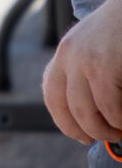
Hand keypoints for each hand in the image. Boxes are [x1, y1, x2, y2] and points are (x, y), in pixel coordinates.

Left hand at [46, 0, 121, 143]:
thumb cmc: (121, 30)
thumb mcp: (95, 48)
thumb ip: (87, 73)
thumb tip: (90, 113)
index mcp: (64, 54)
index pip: (52, 96)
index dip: (65, 121)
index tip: (82, 135)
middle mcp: (67, 57)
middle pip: (67, 110)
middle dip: (88, 131)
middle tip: (110, 136)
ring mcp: (84, 61)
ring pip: (88, 114)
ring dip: (107, 130)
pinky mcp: (103, 66)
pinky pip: (110, 108)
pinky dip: (121, 120)